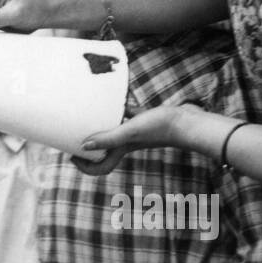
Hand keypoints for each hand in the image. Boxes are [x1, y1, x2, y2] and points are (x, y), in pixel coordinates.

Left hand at [73, 103, 205, 176]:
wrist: (188, 121)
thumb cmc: (160, 128)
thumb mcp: (130, 131)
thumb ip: (109, 138)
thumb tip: (84, 145)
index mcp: (122, 149)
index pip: (101, 166)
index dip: (86, 166)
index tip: (73, 155)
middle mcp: (127, 143)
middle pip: (104, 148)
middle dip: (90, 143)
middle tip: (76, 132)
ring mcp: (137, 131)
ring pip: (115, 130)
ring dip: (104, 123)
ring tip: (91, 112)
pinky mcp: (145, 119)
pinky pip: (129, 114)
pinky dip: (122, 107)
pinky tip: (117, 96)